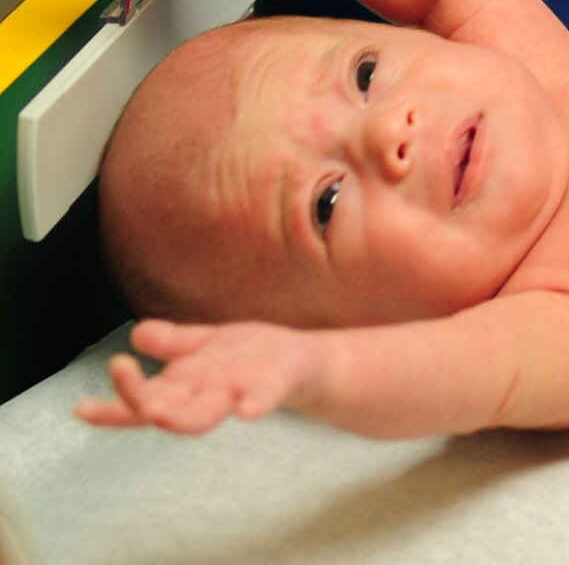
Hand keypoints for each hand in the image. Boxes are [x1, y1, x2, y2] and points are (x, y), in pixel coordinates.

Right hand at [74, 319, 332, 434]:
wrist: (309, 362)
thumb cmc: (254, 357)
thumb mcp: (210, 345)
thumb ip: (174, 344)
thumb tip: (137, 335)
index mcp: (188, 386)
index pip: (142, 402)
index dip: (111, 409)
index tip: (79, 409)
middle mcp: (207, 396)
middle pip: (164, 411)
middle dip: (139, 400)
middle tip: (121, 374)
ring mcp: (239, 392)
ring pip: (202, 414)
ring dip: (181, 414)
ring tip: (161, 410)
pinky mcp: (275, 386)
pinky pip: (263, 398)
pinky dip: (254, 404)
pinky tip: (246, 410)